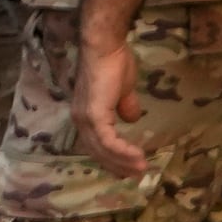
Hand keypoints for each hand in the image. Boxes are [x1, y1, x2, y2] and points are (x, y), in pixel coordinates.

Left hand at [74, 24, 148, 174]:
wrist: (105, 48)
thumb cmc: (115, 63)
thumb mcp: (124, 89)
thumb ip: (125, 106)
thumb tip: (132, 119)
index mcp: (86, 115)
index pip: (96, 144)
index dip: (111, 157)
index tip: (128, 166)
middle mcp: (81, 122)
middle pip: (97, 152)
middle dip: (117, 165)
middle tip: (135, 174)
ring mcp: (86, 120)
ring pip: (103, 150)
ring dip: (122, 161)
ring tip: (141, 168)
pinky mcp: (94, 117)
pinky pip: (108, 142)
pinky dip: (122, 151)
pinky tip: (137, 156)